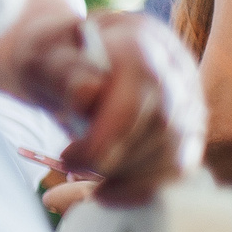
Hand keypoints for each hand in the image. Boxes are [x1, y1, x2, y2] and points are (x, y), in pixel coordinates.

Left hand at [0, 7, 204, 206]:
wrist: (68, 57)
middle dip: (113, 160)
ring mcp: (189, 102)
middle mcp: (176, 70)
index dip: (107, 135)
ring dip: (125, 180)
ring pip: (176, 155)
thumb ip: (61, 70)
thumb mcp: (41, 52)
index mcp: (141, 39)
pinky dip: (141, 190)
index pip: (144, 89)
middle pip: (163, 128)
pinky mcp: (190, 132)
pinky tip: (106, 193)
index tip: (68, 156)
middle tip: (69, 164)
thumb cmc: (53, 55)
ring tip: (82, 175)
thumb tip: (88, 94)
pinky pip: (179, 171)